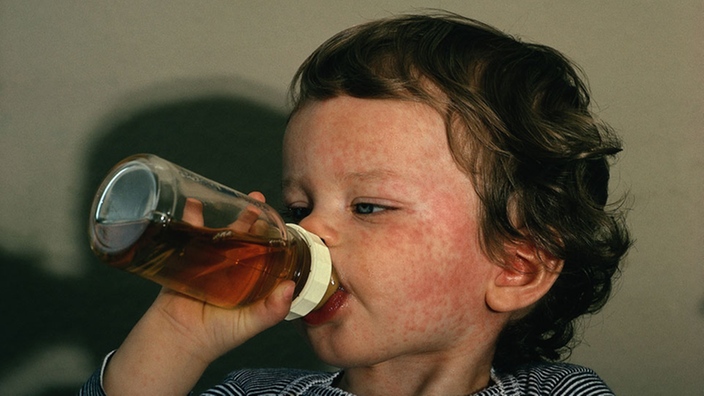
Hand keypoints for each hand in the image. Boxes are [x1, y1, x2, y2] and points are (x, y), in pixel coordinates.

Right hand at [103, 192, 293, 395]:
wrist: (178, 339)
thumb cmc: (216, 336)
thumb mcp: (250, 323)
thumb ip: (272, 309)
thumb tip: (290, 287)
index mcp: (250, 281)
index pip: (265, 254)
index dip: (272, 238)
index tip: (279, 222)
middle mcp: (232, 269)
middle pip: (243, 237)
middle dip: (251, 218)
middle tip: (257, 200)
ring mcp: (209, 263)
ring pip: (220, 233)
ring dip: (226, 213)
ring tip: (234, 196)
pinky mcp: (187, 260)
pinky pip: (190, 235)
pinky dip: (191, 217)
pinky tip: (195, 203)